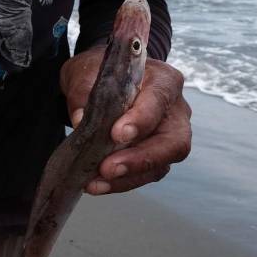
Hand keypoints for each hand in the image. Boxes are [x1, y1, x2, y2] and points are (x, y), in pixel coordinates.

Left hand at [60, 45, 191, 194]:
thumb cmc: (101, 72)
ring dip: (128, 176)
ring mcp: (170, 135)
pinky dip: (122, 182)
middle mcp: (175, 109)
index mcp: (163, 80)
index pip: (158, 100)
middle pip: (173, 141)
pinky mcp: (158, 155)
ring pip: (162, 163)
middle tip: (108, 168)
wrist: (105, 81)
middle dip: (141, 159)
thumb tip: (80, 121)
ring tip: (97, 182)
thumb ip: (82, 91)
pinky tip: (98, 184)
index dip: (141, 120)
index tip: (117, 135)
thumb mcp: (85, 72)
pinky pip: (147, 173)